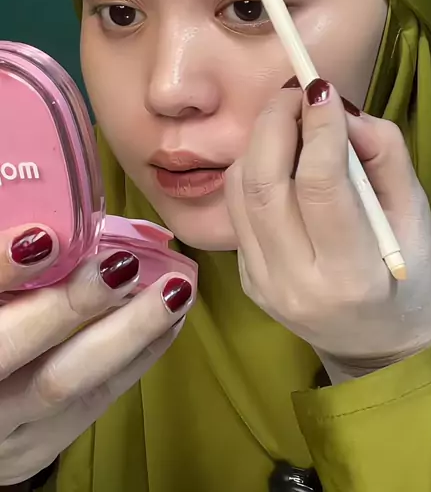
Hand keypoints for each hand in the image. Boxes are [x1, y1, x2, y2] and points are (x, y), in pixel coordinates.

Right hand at [0, 226, 193, 484]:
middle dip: (70, 305)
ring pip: (62, 384)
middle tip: (123, 265)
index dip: (2, 268)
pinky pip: (95, 401)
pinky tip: (172, 320)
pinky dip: (137, 356)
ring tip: (173, 290)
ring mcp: (2, 429)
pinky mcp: (37, 448)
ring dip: (125, 333)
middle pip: (9, 349)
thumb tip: (50, 223)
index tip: (46, 236)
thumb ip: (9, 271)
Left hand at [225, 79, 430, 383]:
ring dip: (259, 140)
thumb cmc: (409, 277)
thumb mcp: (416, 216)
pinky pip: (237, 208)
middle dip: (275, 122)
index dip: (319, 129)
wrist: (379, 347)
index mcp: (350, 275)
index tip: (323, 87)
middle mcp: (295, 283)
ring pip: (239, 190)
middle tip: (296, 90)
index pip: (320, 186)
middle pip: (264, 183)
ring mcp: (263, 283)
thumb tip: (339, 110)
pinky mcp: (246, 277)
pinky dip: (253, 168)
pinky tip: (279, 155)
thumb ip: (385, 155)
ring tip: (288, 116)